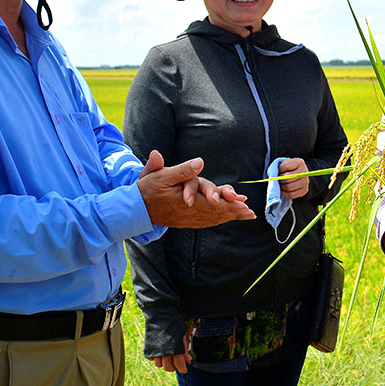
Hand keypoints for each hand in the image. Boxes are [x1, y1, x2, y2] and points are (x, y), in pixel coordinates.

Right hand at [139, 150, 253, 227]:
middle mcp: (187, 212)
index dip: (228, 204)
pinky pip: (203, 222)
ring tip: (245, 216)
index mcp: (184, 200)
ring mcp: (185, 219)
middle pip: (215, 213)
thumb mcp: (161, 174)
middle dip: (234, 212)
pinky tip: (226, 219)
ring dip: (228, 217)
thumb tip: (199, 162)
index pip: (211, 203)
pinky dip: (216, 221)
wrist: (134, 208)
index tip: (243, 203)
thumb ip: (182, 170)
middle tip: (250, 213)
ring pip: (211, 219)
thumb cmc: (147, 188)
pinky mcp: (183, 222)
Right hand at [149, 328, 191, 373]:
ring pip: (159, 365)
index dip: (182, 369)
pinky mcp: (148, 348)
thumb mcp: (182, 335)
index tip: (184, 370)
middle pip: (168, 368)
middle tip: (176, 363)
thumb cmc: (174, 324)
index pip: (179, 365)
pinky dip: (155, 358)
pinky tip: (159, 352)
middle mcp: (164, 352)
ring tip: (167, 356)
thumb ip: (185, 349)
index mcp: (175, 349)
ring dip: (164, 363)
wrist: (160, 315)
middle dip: (173, 367)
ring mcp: (155, 351)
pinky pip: (151, 359)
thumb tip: (189, 360)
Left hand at [277, 157, 310, 199]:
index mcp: (299, 162)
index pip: (286, 166)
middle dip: (279, 180)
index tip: (278, 172)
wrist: (299, 174)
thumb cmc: (289, 169)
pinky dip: (284, 194)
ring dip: (281, 187)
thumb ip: (280, 168)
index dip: (279, 170)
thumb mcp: (285, 164)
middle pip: (287, 179)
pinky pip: (291, 195)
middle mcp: (304, 172)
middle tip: (277, 180)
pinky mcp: (304, 190)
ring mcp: (305, 182)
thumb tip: (274, 178)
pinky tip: (282, 190)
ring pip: (289, 187)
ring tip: (280, 184)